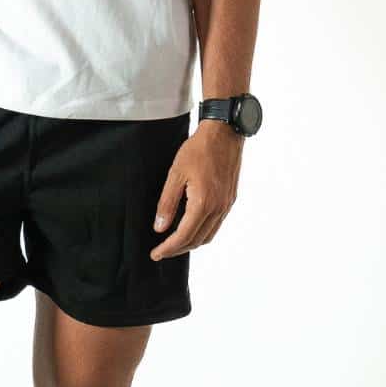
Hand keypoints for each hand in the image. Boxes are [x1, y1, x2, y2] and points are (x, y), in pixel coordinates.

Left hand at [151, 122, 242, 259]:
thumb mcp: (175, 174)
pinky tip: (190, 228)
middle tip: (161, 251)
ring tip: (174, 243)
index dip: (168, 248)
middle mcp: (218, 208)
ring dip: (191, 243)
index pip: (183, 236)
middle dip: (178, 249)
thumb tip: (160, 228)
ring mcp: (226, 205)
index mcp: (203, 203)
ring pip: (208, 236)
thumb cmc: (199, 149)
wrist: (225, 132)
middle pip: (196, 240)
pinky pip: (216, 225)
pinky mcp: (230, 200)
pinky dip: (202, 233)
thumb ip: (167, 203)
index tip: (156, 254)